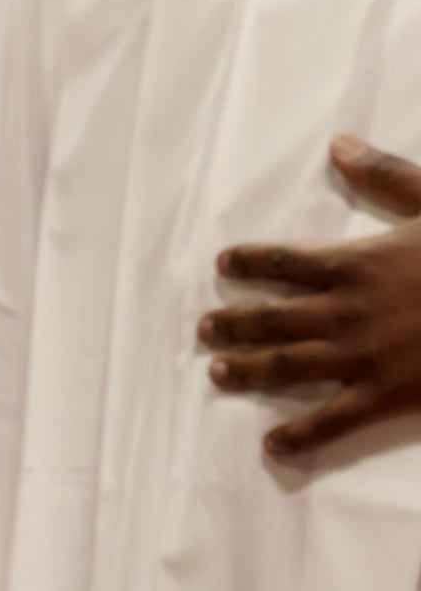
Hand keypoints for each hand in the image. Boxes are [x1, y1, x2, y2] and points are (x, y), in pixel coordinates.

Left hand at [198, 134, 420, 456]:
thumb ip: (386, 176)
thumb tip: (339, 145)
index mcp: (359, 263)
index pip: (286, 262)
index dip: (249, 262)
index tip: (222, 264)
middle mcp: (347, 311)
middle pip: (272, 318)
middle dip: (233, 324)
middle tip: (203, 329)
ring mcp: (362, 356)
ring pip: (287, 365)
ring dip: (247, 370)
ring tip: (216, 373)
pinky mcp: (384, 395)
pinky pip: (331, 421)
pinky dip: (298, 435)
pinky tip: (271, 445)